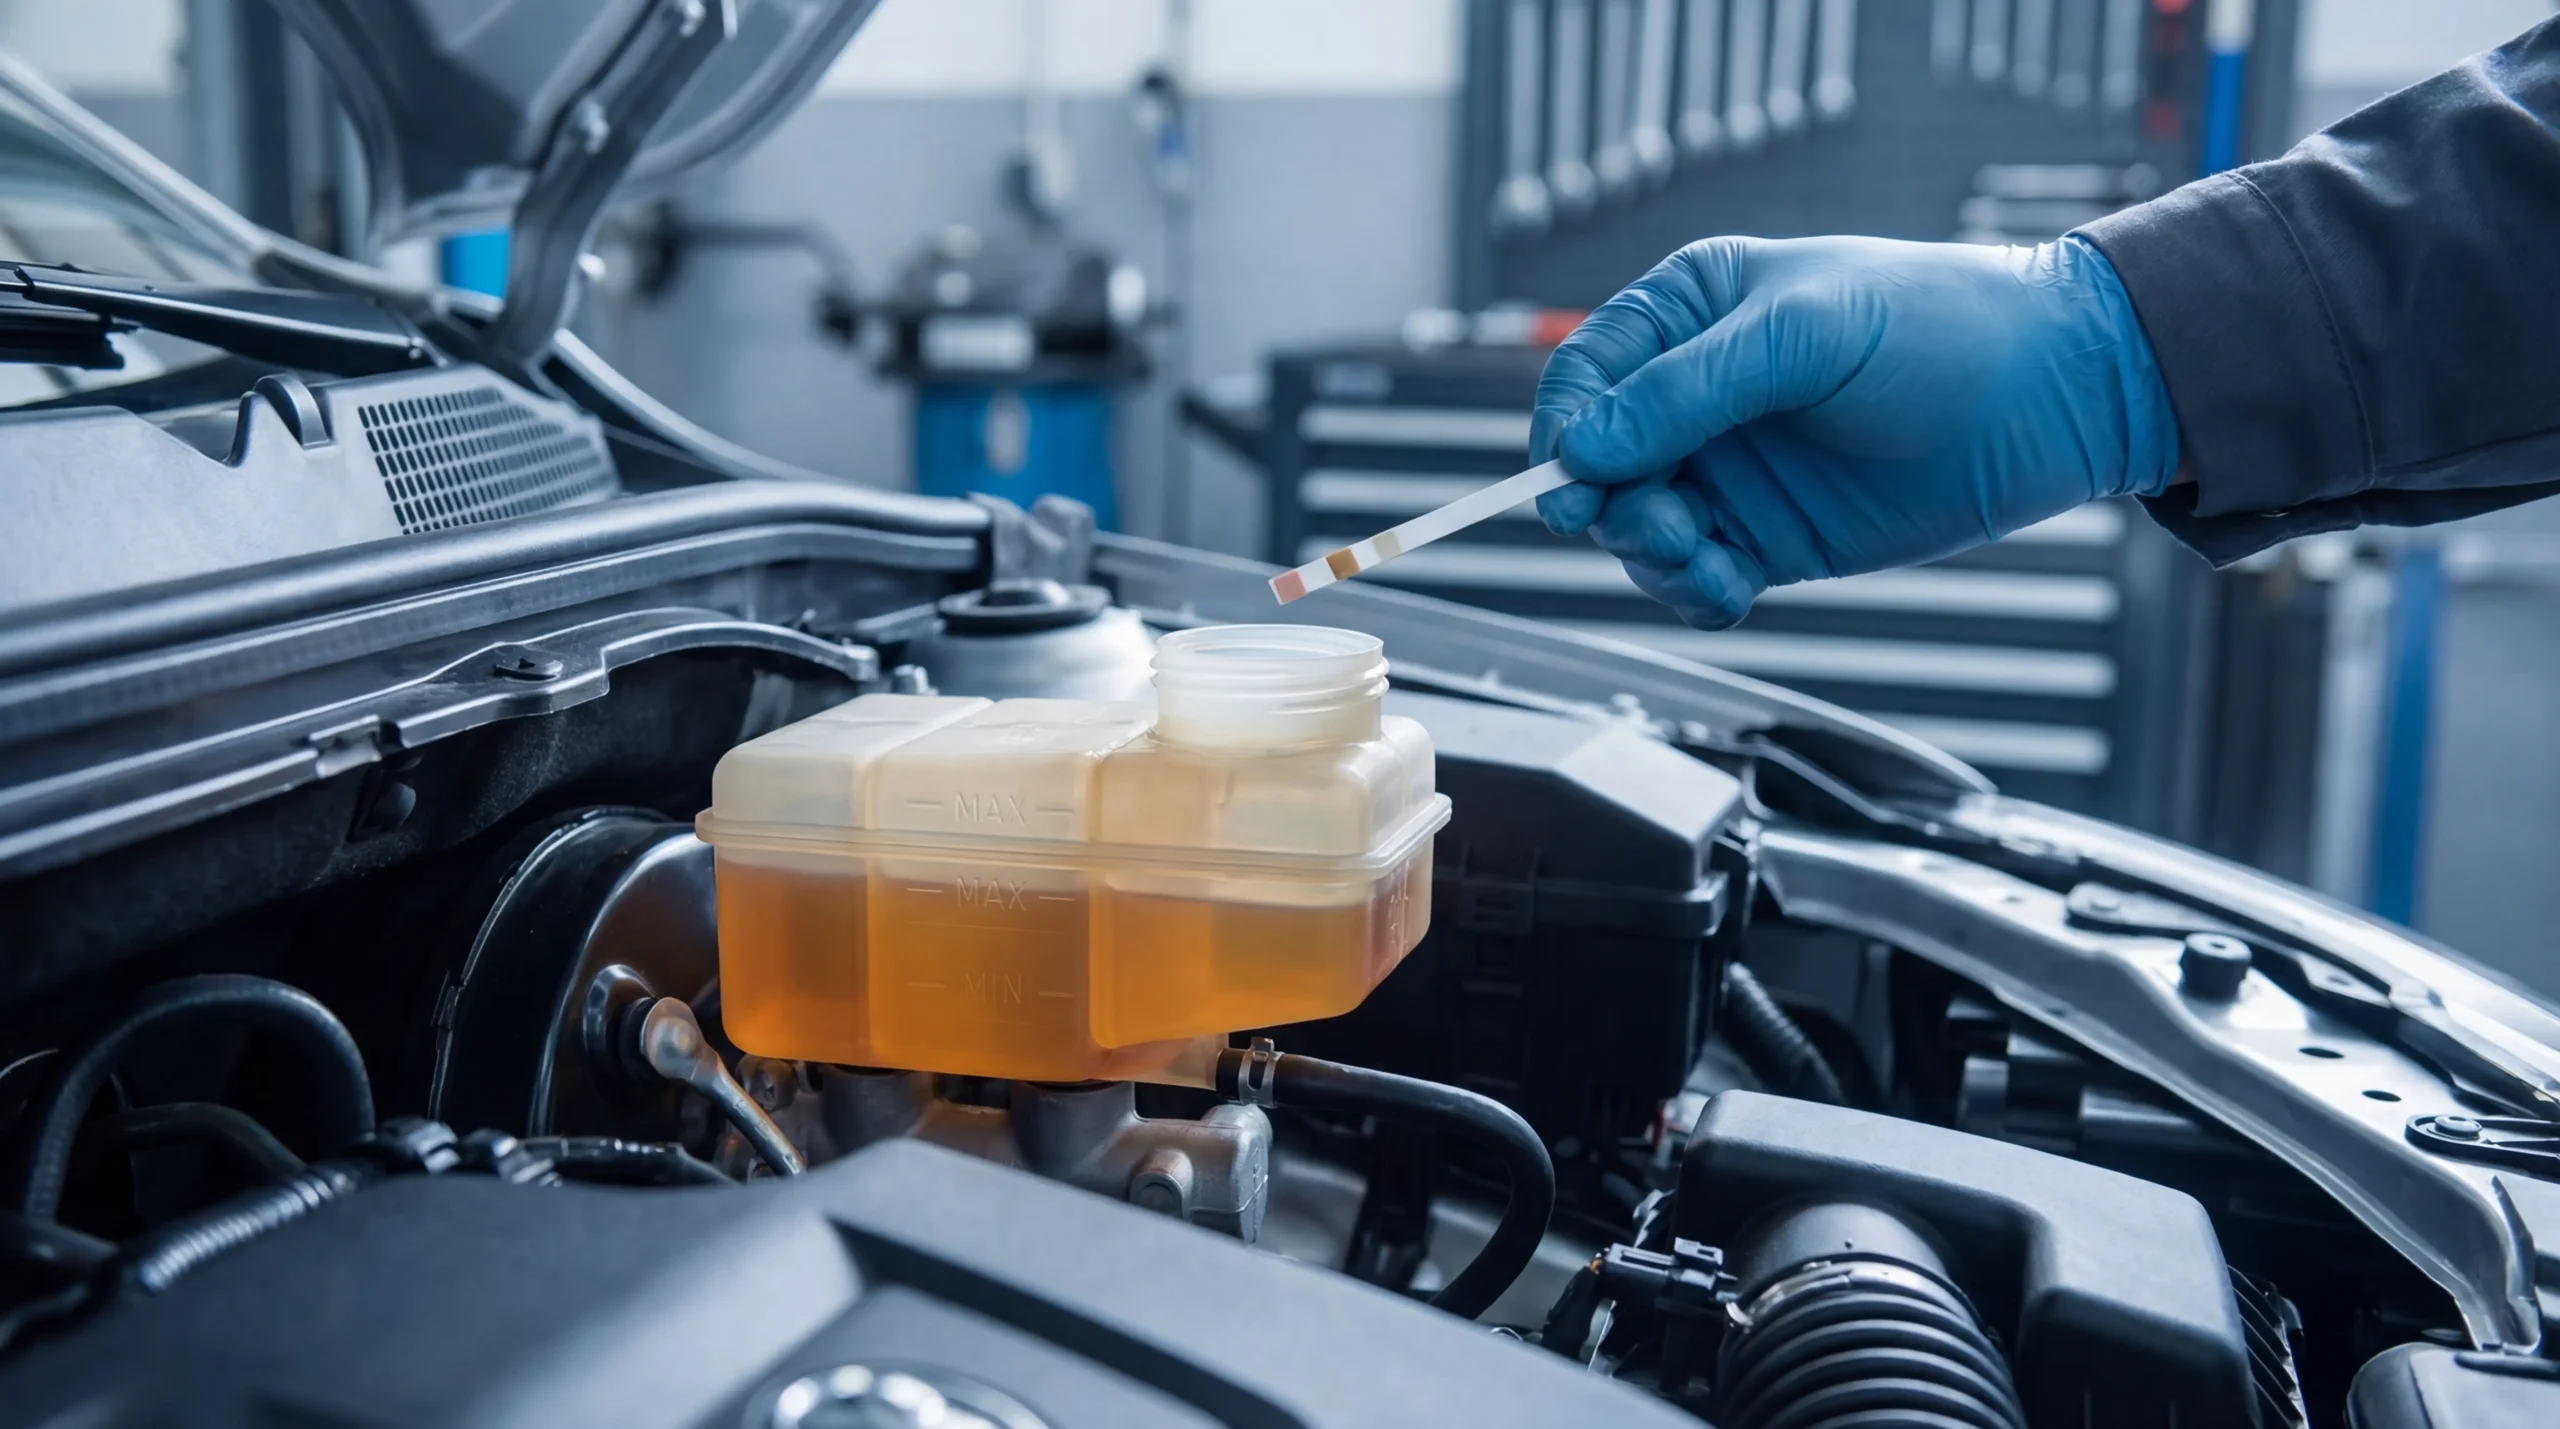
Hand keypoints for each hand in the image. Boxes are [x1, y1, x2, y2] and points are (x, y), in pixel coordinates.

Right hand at [1531, 235, 2179, 627]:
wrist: (2051, 397)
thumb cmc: (1938, 327)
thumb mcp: (1807, 334)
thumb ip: (1688, 390)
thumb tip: (1583, 448)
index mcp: (1689, 315)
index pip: (1585, 376)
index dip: (1566, 431)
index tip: (1576, 482)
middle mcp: (1694, 395)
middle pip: (1597, 466)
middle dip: (1614, 505)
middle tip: (1667, 524)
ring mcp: (1728, 470)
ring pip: (1636, 530)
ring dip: (1654, 556)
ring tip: (1710, 559)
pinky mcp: (1765, 537)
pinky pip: (1693, 578)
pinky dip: (1695, 593)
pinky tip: (1730, 589)